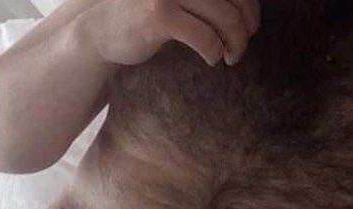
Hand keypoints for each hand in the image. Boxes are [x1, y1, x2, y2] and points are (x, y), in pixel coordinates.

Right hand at [82, 0, 260, 66]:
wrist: (102, 31)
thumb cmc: (148, 16)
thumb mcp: (182, 0)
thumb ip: (208, 0)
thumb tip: (250, 12)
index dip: (251, 7)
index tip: (250, 27)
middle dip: (246, 28)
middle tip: (240, 48)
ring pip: (225, 18)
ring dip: (235, 43)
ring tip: (231, 57)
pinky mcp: (160, 14)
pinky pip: (205, 37)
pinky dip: (214, 52)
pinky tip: (211, 59)